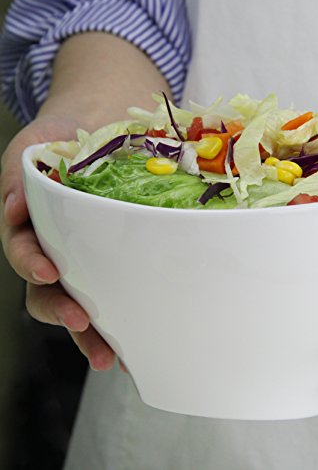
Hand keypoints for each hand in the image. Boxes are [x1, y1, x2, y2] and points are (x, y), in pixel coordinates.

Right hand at [0, 115, 115, 370]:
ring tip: (111, 356)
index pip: (25, 253)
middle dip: (62, 313)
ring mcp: (84, 259)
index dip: (32, 265)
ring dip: (93, 332)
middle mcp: (55, 251)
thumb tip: (13, 206)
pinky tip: (140, 336)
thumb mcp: (29, 149)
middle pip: (49, 292)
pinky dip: (124, 315)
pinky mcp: (113, 259)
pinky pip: (117, 289)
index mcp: (31, 228)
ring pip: (82, 302)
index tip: (49, 272)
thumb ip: (16, 178)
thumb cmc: (57, 140)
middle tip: (81, 324)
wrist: (94, 127)